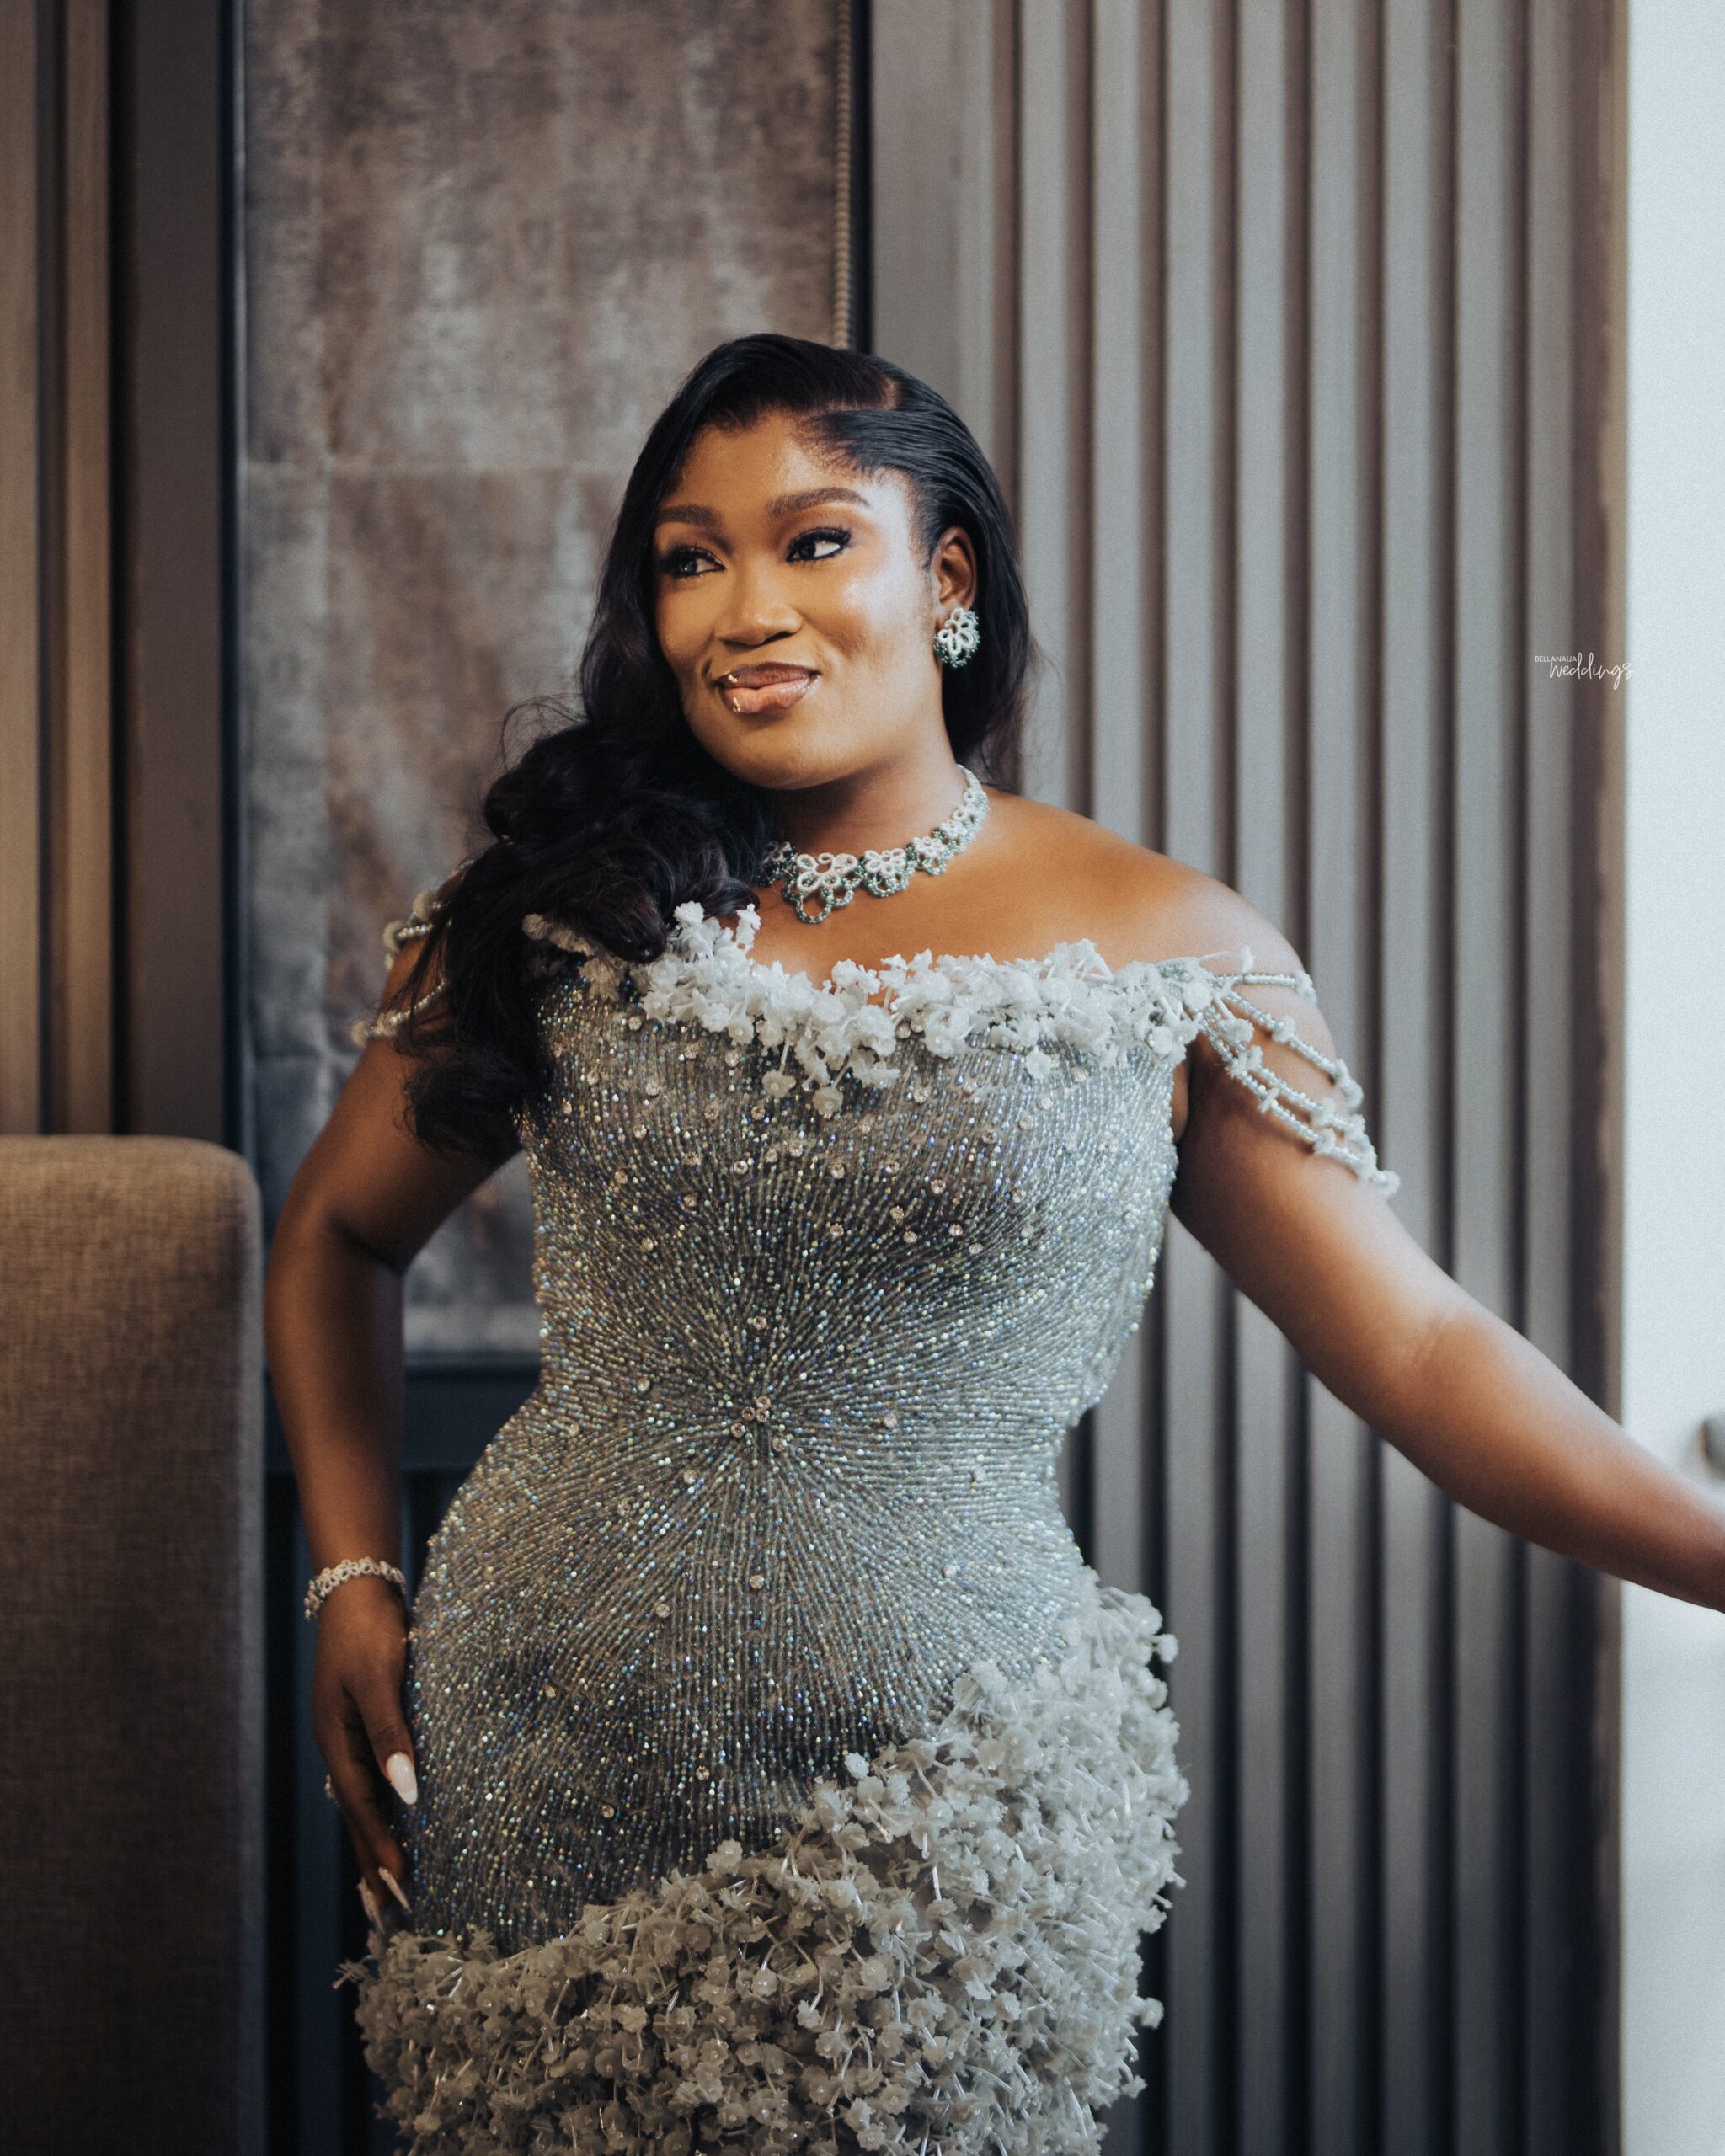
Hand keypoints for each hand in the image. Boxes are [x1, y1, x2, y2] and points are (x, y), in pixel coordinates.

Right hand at [312, 1572, 416, 1926]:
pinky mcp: (364, 1723)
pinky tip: (395, 1824)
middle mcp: (340, 1748)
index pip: (363, 1812)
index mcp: (338, 1743)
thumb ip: (391, 1735)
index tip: (401, 1892)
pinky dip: (382, 1811)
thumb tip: (406, 1794)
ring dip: (377, 1844)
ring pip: (364, 1804)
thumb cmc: (370, 1631)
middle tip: (390, 1918)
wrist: (357, 1588)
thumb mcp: (380, 1680)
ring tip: (388, 1889)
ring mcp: (349, 1737)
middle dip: (373, 1866)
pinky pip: (371, 1781)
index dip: (381, 1853)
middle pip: (358, 1818)